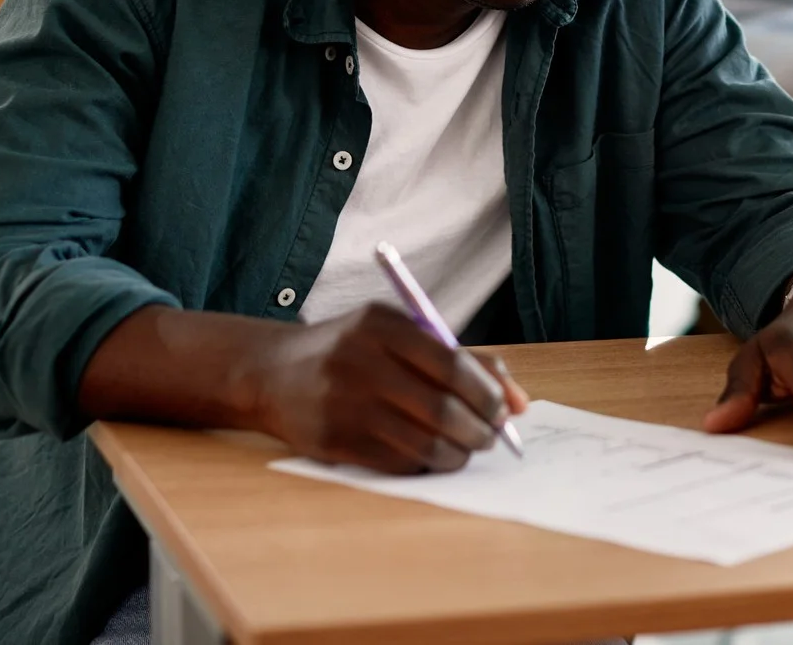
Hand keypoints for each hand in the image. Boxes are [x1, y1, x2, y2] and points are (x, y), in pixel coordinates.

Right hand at [239, 303, 528, 473]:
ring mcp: (342, 403)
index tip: (504, 410)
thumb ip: (461, 359)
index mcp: (381, 325)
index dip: (488, 394)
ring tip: (464, 451)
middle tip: (490, 437)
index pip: (452, 364)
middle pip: (442, 408)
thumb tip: (519, 402)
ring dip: (456, 455)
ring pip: (423, 443)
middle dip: (479, 430)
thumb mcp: (398, 334)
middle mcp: (360, 361)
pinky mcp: (331, 440)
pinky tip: (429, 458)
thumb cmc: (352, 350)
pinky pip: (396, 463)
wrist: (272, 372)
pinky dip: (424, 466)